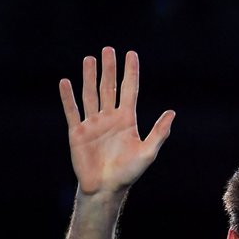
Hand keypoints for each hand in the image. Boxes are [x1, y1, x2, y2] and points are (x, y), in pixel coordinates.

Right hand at [59, 47, 174, 195]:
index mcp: (127, 120)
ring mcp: (93, 124)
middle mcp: (110, 118)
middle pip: (109, 87)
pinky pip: (73, 111)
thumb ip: (159, 132)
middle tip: (108, 49)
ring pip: (91, 94)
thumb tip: (172, 112)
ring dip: (89, 76)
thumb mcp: (148, 152)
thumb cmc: (128, 172)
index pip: (129, 90)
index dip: (130, 72)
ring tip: (89, 59)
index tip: (131, 54)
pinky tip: (66, 82)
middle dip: (109, 68)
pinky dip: (68, 97)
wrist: (106, 188)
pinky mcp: (78, 132)